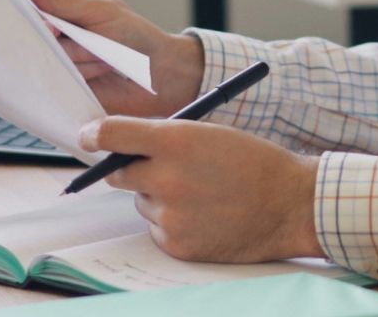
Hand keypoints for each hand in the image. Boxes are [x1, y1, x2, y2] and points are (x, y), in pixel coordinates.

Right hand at [27, 0, 204, 116]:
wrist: (157, 76)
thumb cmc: (135, 36)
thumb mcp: (100, 10)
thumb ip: (63, 0)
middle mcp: (56, 25)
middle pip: (28, 23)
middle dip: (52, 30)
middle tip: (68, 32)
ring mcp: (57, 52)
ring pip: (44, 50)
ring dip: (77, 54)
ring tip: (101, 53)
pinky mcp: (61, 79)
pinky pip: (53, 75)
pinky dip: (80, 72)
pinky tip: (99, 70)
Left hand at [80, 116, 321, 262]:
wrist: (289, 204)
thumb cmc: (252, 162)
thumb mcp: (208, 133)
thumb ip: (164, 137)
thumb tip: (124, 145)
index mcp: (175, 141)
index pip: (113, 134)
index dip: (94, 134)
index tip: (87, 136)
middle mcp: (166, 178)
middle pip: (119, 173)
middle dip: (130, 168)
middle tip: (156, 167)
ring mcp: (170, 215)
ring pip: (142, 202)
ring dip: (159, 197)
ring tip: (201, 193)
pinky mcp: (176, 244)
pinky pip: (157, 229)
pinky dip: (173, 222)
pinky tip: (204, 215)